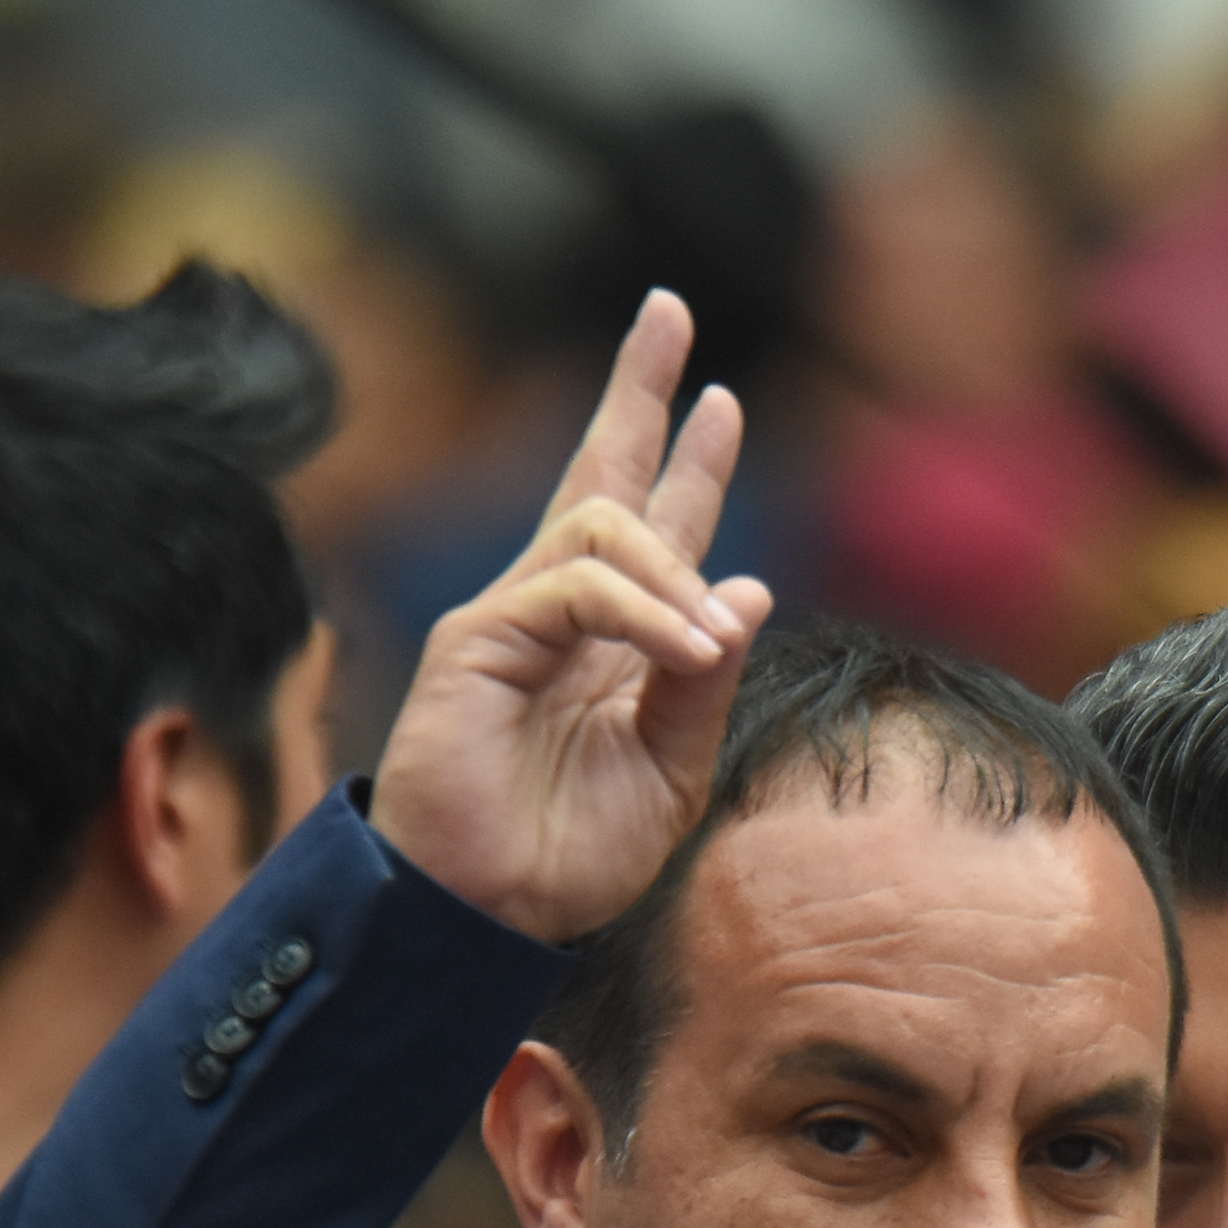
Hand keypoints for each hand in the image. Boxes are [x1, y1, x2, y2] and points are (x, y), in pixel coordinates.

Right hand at [370, 291, 774, 941]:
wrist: (487, 916)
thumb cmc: (569, 857)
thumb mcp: (672, 770)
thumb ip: (704, 680)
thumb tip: (749, 583)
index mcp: (612, 642)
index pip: (651, 527)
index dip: (686, 459)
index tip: (720, 397)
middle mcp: (561, 614)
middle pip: (600, 474)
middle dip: (637, 390)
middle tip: (669, 311)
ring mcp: (514, 619)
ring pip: (602, 526)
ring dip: (676, 570)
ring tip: (708, 644)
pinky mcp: (479, 639)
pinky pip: (578, 589)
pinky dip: (644, 611)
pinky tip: (688, 650)